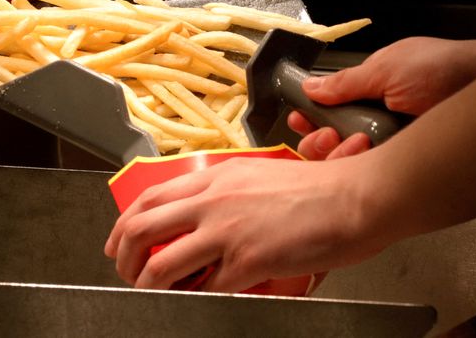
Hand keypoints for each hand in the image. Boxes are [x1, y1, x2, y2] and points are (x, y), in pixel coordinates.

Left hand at [104, 155, 379, 292]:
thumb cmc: (319, 189)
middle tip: (127, 273)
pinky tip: (199, 298)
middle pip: (141, 228)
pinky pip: (204, 289)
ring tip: (153, 293)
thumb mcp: (260, 177)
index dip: (125, 224)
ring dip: (148, 285)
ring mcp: (228, 231)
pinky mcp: (247, 261)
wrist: (356, 197)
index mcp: (217, 177)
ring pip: (161, 265)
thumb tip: (204, 220)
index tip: (120, 242)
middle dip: (124, 257)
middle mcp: (214, 200)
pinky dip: (193, 299)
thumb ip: (227, 195)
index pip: (150, 196)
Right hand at [289, 35, 475, 157]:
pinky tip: (367, 161)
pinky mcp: (405, 163)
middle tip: (328, 137)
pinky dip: (364, 170)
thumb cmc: (442, 69)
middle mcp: (376, 120)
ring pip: (349, 163)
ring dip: (341, 155)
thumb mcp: (386, 70)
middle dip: (320, 142)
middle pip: (331, 142)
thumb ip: (346, 83)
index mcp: (369, 91)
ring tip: (357, 144)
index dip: (310, 119)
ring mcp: (390, 143)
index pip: (327, 110)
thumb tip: (311, 87)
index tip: (299, 122)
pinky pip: (375, 174)